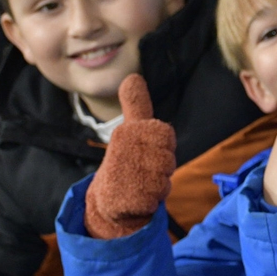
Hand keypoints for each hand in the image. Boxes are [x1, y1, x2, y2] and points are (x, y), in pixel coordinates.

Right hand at [84, 74, 176, 238]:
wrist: (107, 200)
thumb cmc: (126, 161)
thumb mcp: (131, 129)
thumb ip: (136, 105)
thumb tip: (132, 75)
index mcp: (127, 131)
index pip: (165, 133)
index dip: (163, 143)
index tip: (149, 147)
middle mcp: (125, 150)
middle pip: (169, 157)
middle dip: (162, 165)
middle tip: (144, 167)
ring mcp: (127, 174)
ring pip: (165, 178)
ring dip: (158, 183)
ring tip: (140, 181)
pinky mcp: (130, 198)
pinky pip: (158, 197)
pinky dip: (152, 199)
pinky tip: (139, 196)